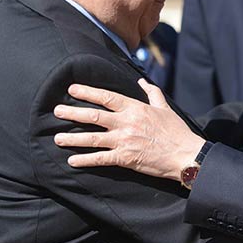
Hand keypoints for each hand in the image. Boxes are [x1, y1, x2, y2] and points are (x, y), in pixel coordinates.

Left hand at [54, 79, 205, 181]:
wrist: (185, 154)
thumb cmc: (176, 131)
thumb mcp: (165, 107)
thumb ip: (152, 93)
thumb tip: (142, 81)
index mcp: (135, 108)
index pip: (107, 97)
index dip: (88, 92)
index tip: (72, 89)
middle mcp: (126, 123)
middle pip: (94, 116)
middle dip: (73, 113)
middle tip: (57, 110)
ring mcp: (125, 141)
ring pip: (92, 138)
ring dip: (73, 138)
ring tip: (57, 137)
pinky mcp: (125, 159)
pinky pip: (101, 159)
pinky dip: (85, 160)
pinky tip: (72, 161)